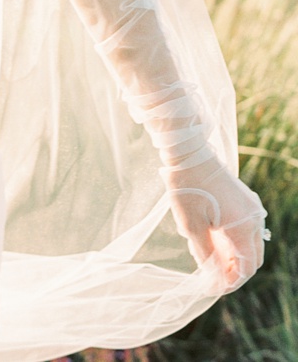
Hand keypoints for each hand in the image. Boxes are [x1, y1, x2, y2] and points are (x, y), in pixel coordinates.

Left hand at [165, 157, 267, 291]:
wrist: (189, 153)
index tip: (213, 288)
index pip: (246, 268)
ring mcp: (252, 208)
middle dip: (233, 270)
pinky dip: (232, 240)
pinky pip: (245, 229)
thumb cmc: (188, 188)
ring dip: (232, 255)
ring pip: (249, 244)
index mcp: (243, 227)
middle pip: (252, 258)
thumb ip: (205, 255)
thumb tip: (213, 276)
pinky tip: (211, 237)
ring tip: (206, 254)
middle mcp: (254, 219)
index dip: (231, 282)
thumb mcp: (192, 226)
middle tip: (210, 275)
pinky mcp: (245, 201)